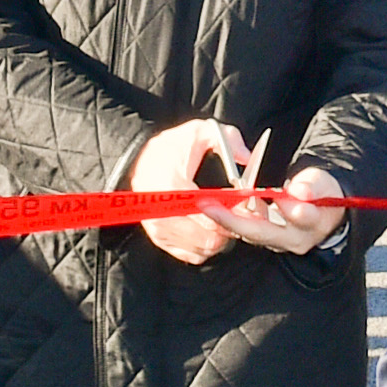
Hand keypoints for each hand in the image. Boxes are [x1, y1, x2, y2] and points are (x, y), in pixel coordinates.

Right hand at [128, 117, 253, 263]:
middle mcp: (161, 212)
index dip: (228, 213)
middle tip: (238, 217)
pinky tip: (211, 232)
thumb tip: (246, 157)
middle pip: (206, 237)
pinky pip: (189, 254)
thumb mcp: (199, 132)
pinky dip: (205, 247)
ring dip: (219, 239)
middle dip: (227, 229)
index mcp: (171, 184)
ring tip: (226, 223)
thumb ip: (228, 140)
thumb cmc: (170, 147)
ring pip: (200, 249)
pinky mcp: (159, 238)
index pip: (206, 213)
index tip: (241, 207)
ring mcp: (158, 228)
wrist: (139, 160)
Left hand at [217, 165, 347, 256]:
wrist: (320, 208)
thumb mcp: (321, 183)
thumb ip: (311, 187)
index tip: (270, 198)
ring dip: (224, 219)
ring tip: (204, 205)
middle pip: (260, 231)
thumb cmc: (320, 191)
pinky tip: (213, 206)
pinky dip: (227, 218)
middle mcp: (294, 239)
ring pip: (247, 233)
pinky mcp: (264, 240)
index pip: (301, 217)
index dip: (283, 209)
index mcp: (313, 222)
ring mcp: (277, 243)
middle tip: (207, 205)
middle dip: (231, 218)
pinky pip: (242, 231)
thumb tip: (300, 192)